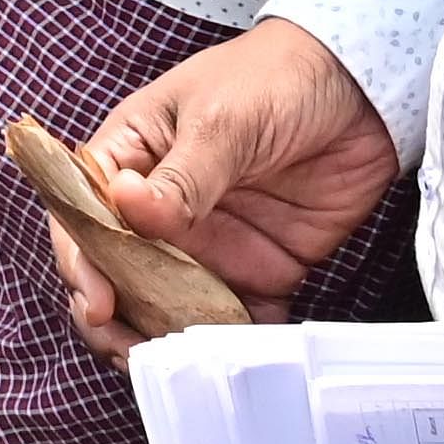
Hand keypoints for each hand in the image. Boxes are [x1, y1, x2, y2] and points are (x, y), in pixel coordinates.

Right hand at [57, 18, 398, 346]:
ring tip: (173, 366)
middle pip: (118, 274)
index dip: (81, 262)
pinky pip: (237, 319)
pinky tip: (235, 361)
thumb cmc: (274, 77)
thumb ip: (181, 176)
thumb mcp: (221, 120)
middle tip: (127, 350)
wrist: (362, 88)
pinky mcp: (258, 269)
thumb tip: (125, 207)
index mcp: (131, 159)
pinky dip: (232, 346)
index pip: (85, 216)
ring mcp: (208, 245)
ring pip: (167, 307)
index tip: (97, 299)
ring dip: (163, 340)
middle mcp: (160, 209)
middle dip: (113, 318)